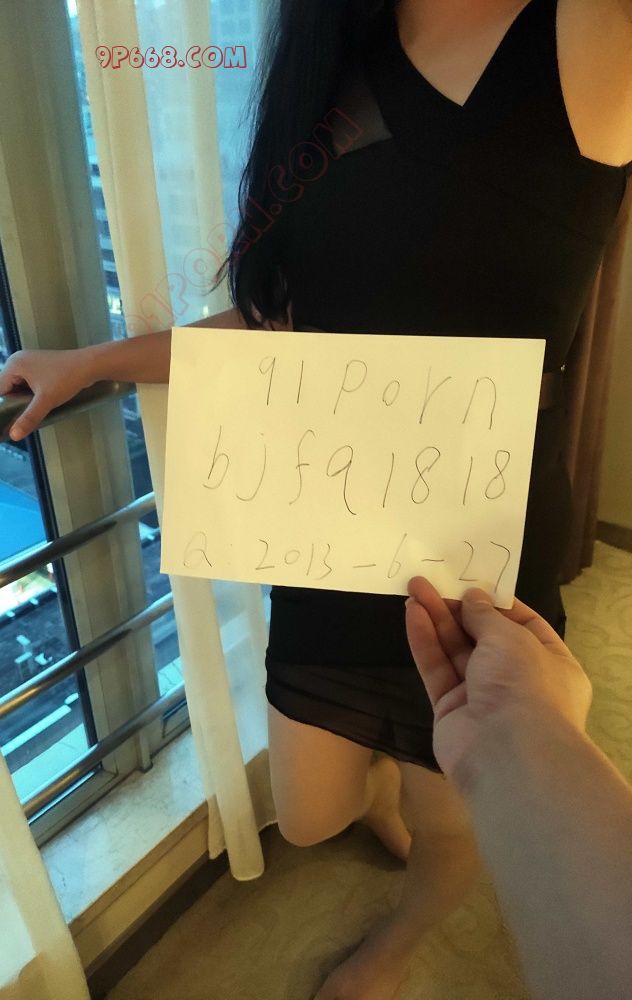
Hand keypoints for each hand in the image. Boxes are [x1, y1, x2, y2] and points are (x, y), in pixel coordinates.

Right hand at [0, 348, 94, 439]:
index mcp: (14, 364)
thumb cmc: (67, 378)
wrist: (90, 366)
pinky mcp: (40, 367)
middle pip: (8, 389)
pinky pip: (28, 384)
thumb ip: (29, 418)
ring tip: (33, 411)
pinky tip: (39, 403)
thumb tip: (14, 435)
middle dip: (14, 403)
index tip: (8, 421)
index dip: (4, 406)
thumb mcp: (46, 401)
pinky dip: (31, 394)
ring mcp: (29, 362)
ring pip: (19, 387)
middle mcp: (19, 361)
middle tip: (22, 418)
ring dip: (24, 400)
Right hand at [405, 576, 592, 784]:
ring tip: (414, 588)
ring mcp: (483, 698)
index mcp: (551, 664)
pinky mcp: (450, 712)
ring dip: (436, 620)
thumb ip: (486, 616)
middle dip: (458, 609)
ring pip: (456, 652)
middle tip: (432, 581)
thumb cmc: (525, 685)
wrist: (509, 754)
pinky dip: (425, 643)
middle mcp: (518, 681)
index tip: (473, 584)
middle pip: (483, 637)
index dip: (497, 604)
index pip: (524, 626)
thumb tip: (473, 597)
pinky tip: (412, 615)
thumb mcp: (511, 638)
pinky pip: (437, 671)